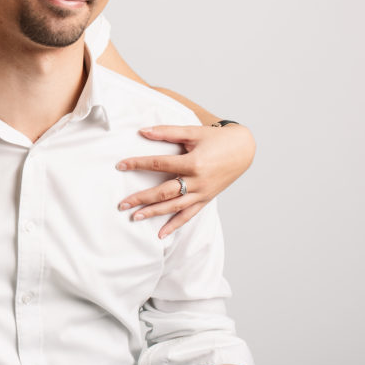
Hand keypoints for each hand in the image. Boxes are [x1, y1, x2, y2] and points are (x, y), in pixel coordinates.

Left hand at [115, 123, 255, 237]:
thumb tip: (143, 131)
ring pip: (174, 207)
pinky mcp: (206, 199)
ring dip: (154, 213)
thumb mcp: (193, 132)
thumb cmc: (218, 139)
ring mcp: (202, 193)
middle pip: (164, 192)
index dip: (138, 164)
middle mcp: (197, 181)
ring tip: (135, 217)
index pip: (159, 164)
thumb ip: (168, 132)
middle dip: (141, 198)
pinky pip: (189, 215)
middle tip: (122, 204)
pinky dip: (175, 225)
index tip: (120, 165)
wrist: (244, 149)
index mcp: (193, 163)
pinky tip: (161, 234)